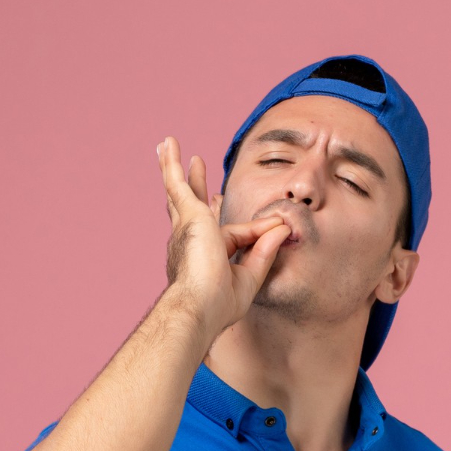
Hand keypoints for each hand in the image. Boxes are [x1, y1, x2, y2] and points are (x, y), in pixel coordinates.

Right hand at [155, 136, 290, 336]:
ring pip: (178, 191)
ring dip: (174, 168)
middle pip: (191, 206)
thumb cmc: (220, 304)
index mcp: (204, 257)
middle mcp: (189, 240)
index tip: (277, 226)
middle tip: (193, 166)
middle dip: (193, 187)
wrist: (200, 306)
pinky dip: (172, 164)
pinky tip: (169, 144)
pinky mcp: (188, 214)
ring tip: (167, 147)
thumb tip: (283, 228)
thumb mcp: (250, 276)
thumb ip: (264, 251)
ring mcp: (185, 226)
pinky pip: (176, 183)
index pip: (234, 234)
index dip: (258, 230)